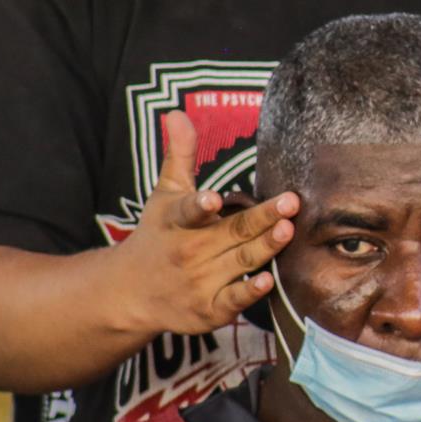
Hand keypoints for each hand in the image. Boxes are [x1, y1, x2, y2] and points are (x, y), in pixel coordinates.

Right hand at [112, 111, 296, 335]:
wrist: (131, 293)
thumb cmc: (157, 234)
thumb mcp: (164, 193)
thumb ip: (179, 154)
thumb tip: (178, 112)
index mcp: (176, 220)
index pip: (187, 210)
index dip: (199, 205)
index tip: (212, 199)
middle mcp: (188, 251)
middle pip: (232, 233)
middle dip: (261, 219)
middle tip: (289, 202)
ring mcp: (199, 282)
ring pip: (240, 262)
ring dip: (265, 248)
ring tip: (287, 230)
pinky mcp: (209, 309)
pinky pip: (234, 300)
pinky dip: (250, 292)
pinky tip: (269, 280)